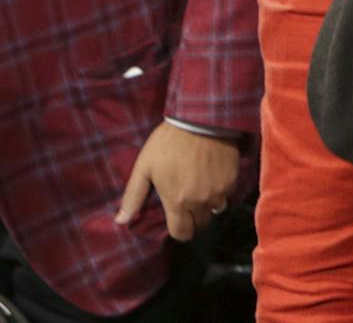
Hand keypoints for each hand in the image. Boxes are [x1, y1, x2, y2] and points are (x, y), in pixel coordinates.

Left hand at [115, 123, 239, 241]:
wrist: (201, 119)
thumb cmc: (168, 143)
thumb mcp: (144, 167)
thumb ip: (133, 196)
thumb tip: (120, 221)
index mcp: (177, 202)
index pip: (182, 234)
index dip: (178, 230)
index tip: (175, 219)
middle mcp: (201, 202)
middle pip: (200, 226)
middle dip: (193, 219)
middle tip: (186, 203)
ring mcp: (219, 192)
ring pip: (214, 211)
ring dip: (207, 206)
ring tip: (199, 189)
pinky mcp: (232, 181)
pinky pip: (226, 195)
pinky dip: (219, 192)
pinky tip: (211, 177)